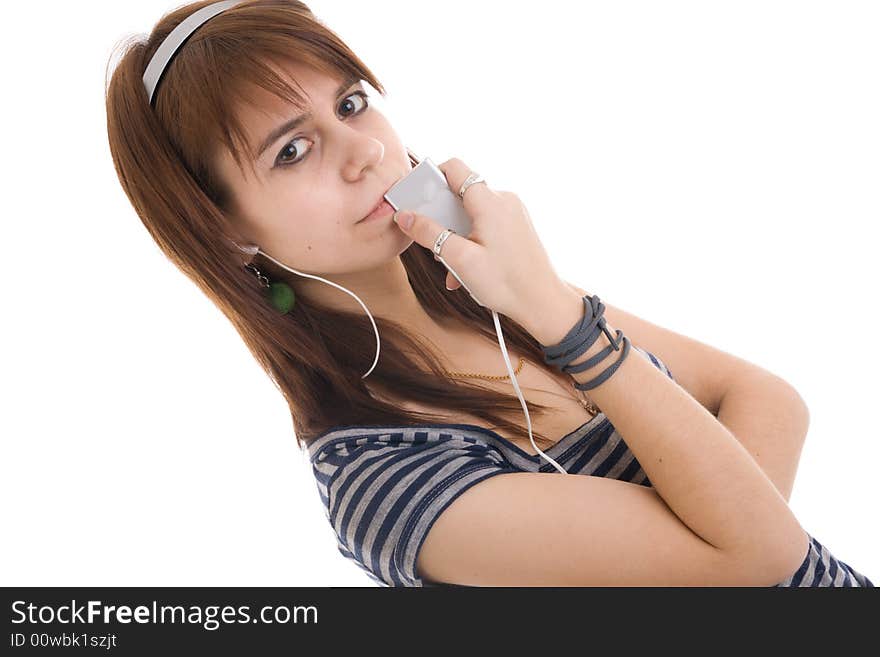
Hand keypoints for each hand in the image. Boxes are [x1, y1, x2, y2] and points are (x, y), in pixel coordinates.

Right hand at [392, 157, 564, 321]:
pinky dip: (471, 242)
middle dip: (442, 219)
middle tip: (435, 245)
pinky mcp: (516, 226)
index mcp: (490, 202)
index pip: (455, 168)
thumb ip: (428, 234)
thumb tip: (404, 216)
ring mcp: (512, 213)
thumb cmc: (507, 283)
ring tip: (454, 267)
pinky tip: (467, 270)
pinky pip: (485, 225)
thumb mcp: (460, 259)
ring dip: (455, 237)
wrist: (543, 303)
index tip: (417, 200)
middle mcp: (504, 200)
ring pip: (471, 214)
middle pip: (460, 195)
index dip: (431, 179)